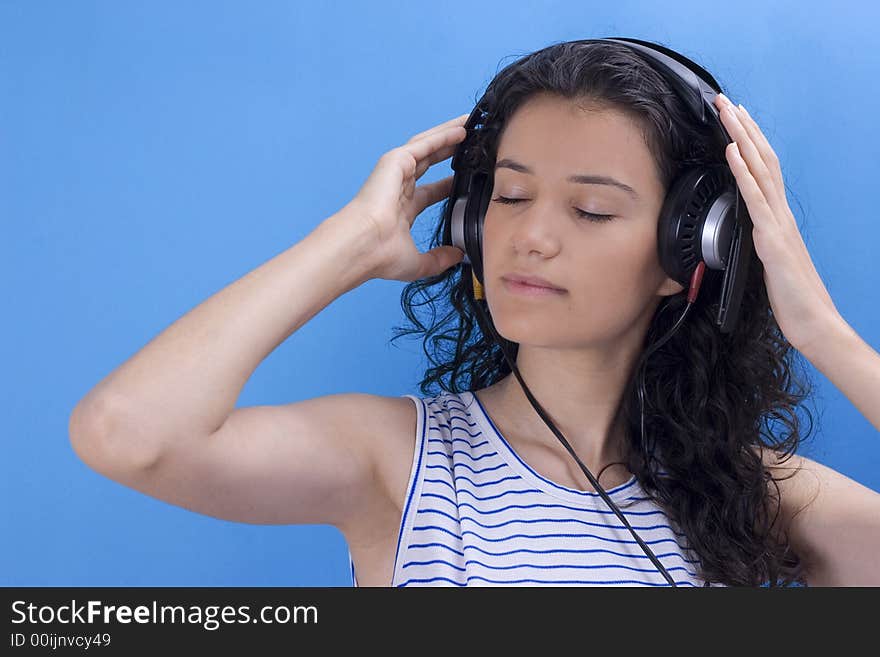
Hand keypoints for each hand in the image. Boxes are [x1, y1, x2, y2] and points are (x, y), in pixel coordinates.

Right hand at [344, 113, 468, 281]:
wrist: (362, 245)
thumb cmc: (379, 256)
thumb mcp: (417, 262)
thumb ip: (438, 259)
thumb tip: (458, 256)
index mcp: (401, 210)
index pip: (430, 192)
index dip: (448, 184)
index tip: (467, 178)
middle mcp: (398, 188)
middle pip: (429, 163)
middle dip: (449, 151)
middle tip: (471, 143)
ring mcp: (396, 173)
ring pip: (427, 147)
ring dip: (448, 135)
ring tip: (469, 125)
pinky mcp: (395, 161)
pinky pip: (424, 144)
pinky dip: (443, 136)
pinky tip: (461, 129)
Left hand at [715, 92, 841, 351]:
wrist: (813, 324)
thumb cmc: (792, 298)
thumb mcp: (768, 263)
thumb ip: (758, 241)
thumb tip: (744, 229)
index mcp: (776, 219)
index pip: (763, 171)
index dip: (749, 143)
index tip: (734, 119)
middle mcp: (779, 214)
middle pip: (762, 160)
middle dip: (743, 128)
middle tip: (725, 100)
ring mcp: (778, 224)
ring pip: (760, 170)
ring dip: (742, 138)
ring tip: (727, 113)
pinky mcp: (773, 240)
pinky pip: (756, 200)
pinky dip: (743, 172)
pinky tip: (733, 151)